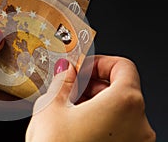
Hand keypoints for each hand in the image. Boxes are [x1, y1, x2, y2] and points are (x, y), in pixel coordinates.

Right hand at [26, 55, 155, 141]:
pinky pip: (120, 128)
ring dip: (96, 102)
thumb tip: (67, 70)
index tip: (83, 68)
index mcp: (124, 103)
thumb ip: (63, 82)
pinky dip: (102, 121)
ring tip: (70, 108)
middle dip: (94, 84)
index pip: (123, 66)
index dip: (99, 63)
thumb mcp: (52, 108)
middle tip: (72, 88)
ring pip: (120, 109)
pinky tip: (79, 126)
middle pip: (122, 88)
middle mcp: (139, 124)